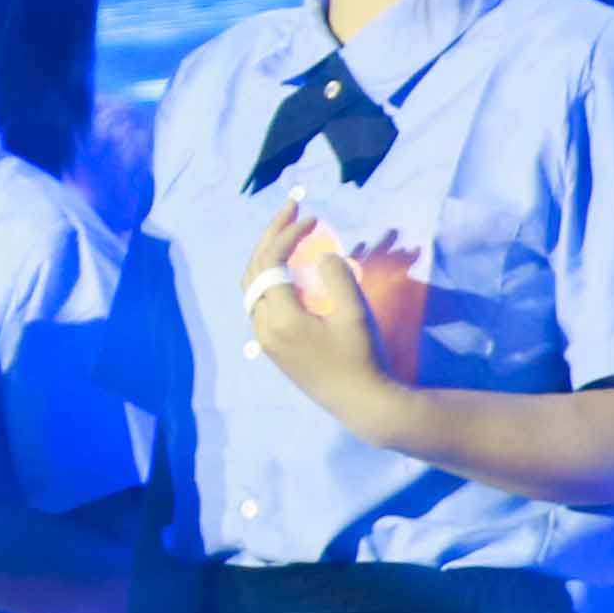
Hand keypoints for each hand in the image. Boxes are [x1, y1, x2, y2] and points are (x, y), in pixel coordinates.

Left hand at [239, 207, 401, 429]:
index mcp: (280, 319)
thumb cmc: (362, 357)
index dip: (288, 234)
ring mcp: (264, 339)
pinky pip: (259, 301)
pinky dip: (267, 276)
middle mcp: (263, 328)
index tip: (312, 218)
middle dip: (271, 235)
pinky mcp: (272, 346)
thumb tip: (322, 256)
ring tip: (286, 231)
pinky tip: (285, 265)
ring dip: (265, 255)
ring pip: (251, 286)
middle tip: (292, 209)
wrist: (361, 403)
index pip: (271, 263)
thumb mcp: (355, 314)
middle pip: (254, 269)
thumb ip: (337, 278)